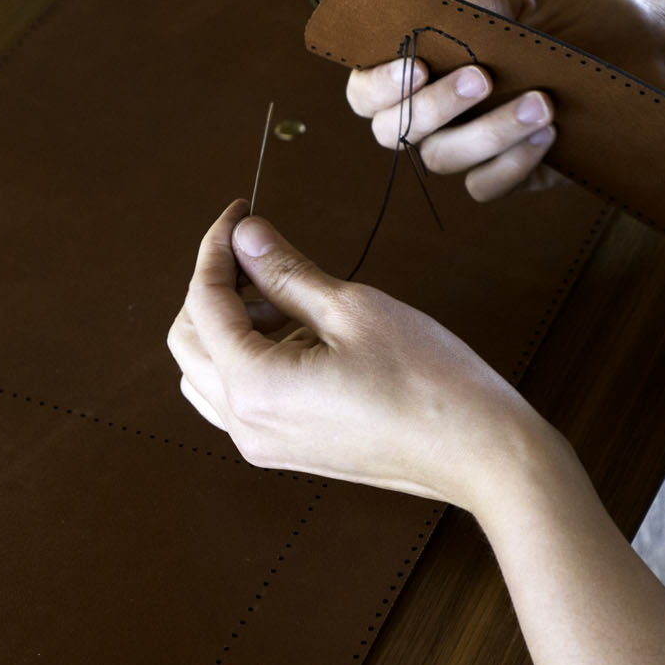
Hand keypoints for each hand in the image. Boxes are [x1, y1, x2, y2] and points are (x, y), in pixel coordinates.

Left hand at [168, 200, 559, 512]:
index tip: (239, 213)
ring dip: (229, 325)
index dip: (216, 247)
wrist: (476, 450)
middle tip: (258, 250)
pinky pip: (236, 398)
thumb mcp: (352, 308)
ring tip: (285, 296)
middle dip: (213, 287)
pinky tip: (298, 334)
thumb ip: (286, 271)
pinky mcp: (286, 451)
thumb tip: (246, 235)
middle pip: (188, 340)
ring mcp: (263, 444)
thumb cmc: (428, 382)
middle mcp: (245, 424)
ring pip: (206, 372)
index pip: (204, 302)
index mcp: (254, 386)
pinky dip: (248, 357)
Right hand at [346, 0, 664, 202]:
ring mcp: (476, 143)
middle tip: (481, 78)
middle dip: (432, 107)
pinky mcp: (513, 173)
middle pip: (392, 130)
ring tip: (543, 101)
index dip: (375, 82)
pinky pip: (485, 186)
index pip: (370, 84)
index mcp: (433, 58)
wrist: (657, 56)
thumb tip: (437, 17)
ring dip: (486, 133)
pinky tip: (551, 136)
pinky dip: (511, 163)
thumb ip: (478, 4)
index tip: (415, 64)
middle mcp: (444, 106)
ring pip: (441, 158)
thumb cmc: (589, 16)